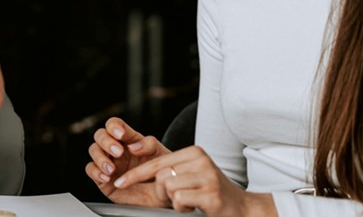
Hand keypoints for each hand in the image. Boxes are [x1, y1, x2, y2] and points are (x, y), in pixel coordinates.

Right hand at [85, 118, 171, 207]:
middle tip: (118, 152)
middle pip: (100, 135)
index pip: (114, 124)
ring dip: (100, 158)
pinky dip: (95, 172)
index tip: (121, 134)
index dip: (114, 126)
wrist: (162, 193)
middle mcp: (115, 148)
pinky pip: (90, 170)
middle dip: (106, 142)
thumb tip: (132, 146)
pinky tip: (107, 177)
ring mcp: (108, 162)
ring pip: (93, 150)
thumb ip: (149, 145)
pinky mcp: (102, 177)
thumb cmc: (161, 171)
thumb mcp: (161, 154)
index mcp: (128, 139)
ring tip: (112, 169)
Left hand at [113, 145, 273, 215]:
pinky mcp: (211, 193)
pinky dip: (182, 208)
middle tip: (177, 199)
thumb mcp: (190, 176)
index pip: (157, 162)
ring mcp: (207, 176)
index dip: (136, 174)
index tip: (119, 181)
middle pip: (160, 176)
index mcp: (194, 152)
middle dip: (161, 192)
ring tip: (189, 202)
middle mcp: (201, 160)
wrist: (242, 210)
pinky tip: (195, 207)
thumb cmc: (211, 194)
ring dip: (173, 201)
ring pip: (168, 188)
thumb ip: (169, 170)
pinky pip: (179, 200)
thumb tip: (135, 173)